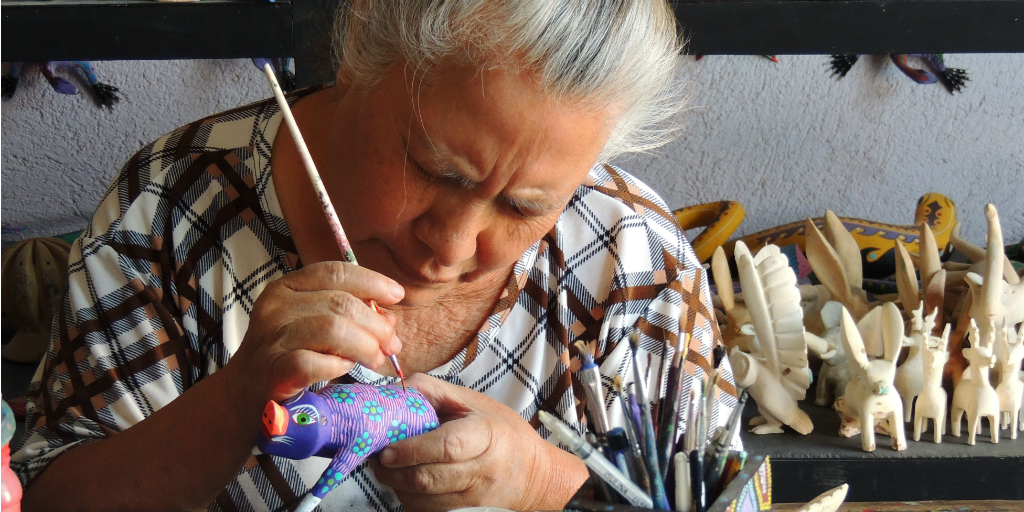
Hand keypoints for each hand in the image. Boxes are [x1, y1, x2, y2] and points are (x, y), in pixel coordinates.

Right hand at [225, 261, 405, 406]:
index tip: (396, 295)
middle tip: (391, 345)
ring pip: (333, 329)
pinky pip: (315, 362)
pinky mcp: (272, 369)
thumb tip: (390, 320)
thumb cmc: (288, 356)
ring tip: (374, 359)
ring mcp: (271, 337)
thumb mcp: (315, 326)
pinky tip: (343, 370)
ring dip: (364, 345)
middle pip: (341, 303)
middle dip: (376, 325)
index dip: (372, 282)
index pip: (335, 272)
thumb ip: (348, 316)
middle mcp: (275, 306)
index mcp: (286, 286)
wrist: (244, 395)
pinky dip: (337, 366)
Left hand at [369, 374, 587, 511]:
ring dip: (398, 487)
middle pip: (429, 478)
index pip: (447, 446)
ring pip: (424, 500)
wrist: (533, 474)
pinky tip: (407, 485)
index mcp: (488, 434)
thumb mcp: (474, 402)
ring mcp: (477, 499)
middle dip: (394, 471)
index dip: (411, 449)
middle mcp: (484, 470)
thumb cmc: (501, 433)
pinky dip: (411, 500)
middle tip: (378, 459)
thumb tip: (394, 391)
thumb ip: (433, 392)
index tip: (387, 448)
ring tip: (389, 471)